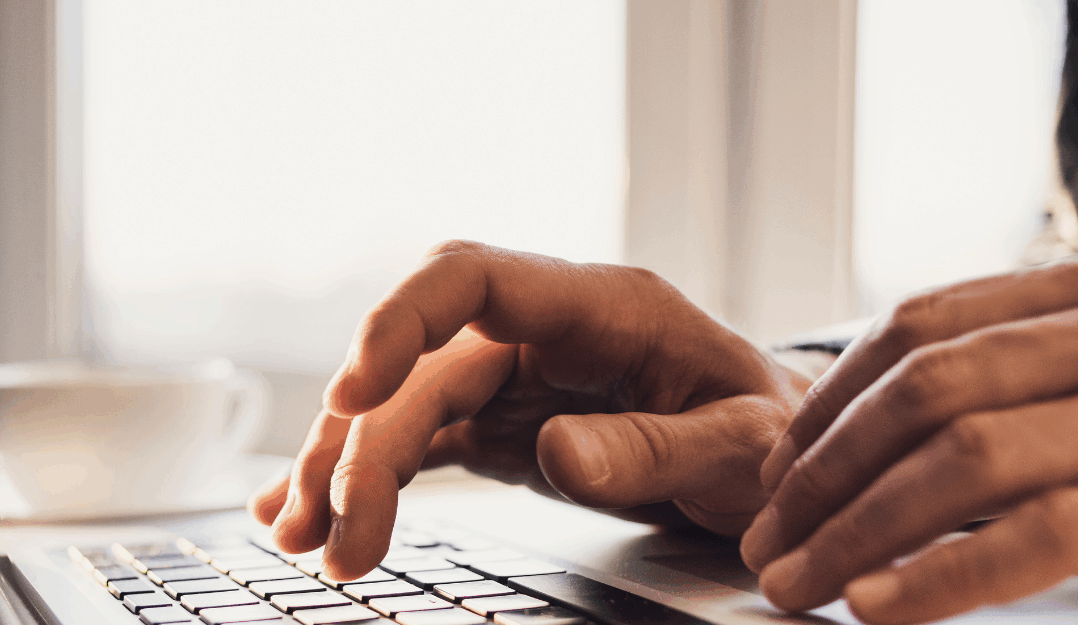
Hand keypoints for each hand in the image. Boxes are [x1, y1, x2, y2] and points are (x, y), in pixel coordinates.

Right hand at [246, 241, 808, 579]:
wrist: (775, 452)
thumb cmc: (769, 431)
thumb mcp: (742, 445)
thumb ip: (656, 447)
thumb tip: (558, 456)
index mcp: (600, 306)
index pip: (471, 277)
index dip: (399, 322)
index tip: (352, 393)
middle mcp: (540, 331)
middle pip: (418, 365)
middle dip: (361, 443)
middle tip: (333, 535)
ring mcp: (513, 377)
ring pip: (402, 405)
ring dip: (344, 466)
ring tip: (302, 539)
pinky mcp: (500, 423)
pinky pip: (417, 440)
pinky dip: (365, 477)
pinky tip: (311, 513)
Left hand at [739, 246, 1077, 623]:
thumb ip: (1044, 380)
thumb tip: (885, 448)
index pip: (924, 324)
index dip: (830, 399)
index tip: (774, 468)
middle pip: (927, 388)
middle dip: (822, 472)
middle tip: (765, 541)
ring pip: (968, 454)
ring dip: (856, 528)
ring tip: (797, 581)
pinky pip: (1047, 532)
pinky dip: (945, 572)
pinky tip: (878, 602)